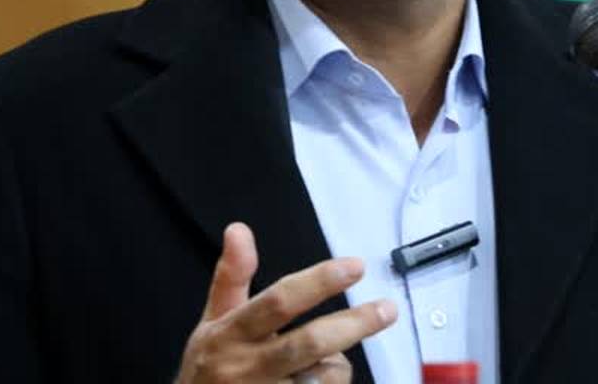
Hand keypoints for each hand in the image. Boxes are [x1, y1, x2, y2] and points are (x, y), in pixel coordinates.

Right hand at [176, 222, 396, 382]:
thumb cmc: (210, 365)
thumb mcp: (213, 319)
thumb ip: (231, 276)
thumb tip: (238, 228)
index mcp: (230, 333)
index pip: (279, 302)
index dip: (319, 283)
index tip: (356, 266)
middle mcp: (246, 367)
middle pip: (308, 343)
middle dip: (353, 325)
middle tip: (387, 309)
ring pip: (321, 377)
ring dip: (337, 364)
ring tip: (332, 357)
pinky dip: (331, 383)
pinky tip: (322, 378)